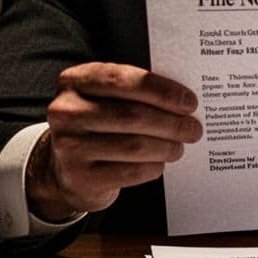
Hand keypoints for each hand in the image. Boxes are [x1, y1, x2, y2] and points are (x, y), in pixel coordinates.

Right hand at [27, 62, 201, 220]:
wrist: (65, 167)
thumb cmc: (97, 125)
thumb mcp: (105, 98)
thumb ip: (134, 92)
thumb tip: (183, 101)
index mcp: (75, 81)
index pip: (123, 80)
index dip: (161, 91)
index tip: (189, 102)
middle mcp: (66, 111)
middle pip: (132, 115)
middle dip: (171, 122)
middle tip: (193, 128)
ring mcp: (69, 145)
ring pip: (134, 145)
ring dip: (166, 146)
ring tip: (179, 146)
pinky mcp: (79, 177)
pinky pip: (130, 171)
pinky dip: (153, 166)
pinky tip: (160, 163)